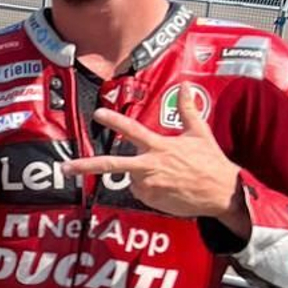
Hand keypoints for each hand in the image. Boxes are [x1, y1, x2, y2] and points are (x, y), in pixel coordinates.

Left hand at [63, 87, 250, 234]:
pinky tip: (168, 187)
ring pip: (131, 179)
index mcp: (159, 146)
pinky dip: (149, 189)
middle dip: (86, 166)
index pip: (132, 130)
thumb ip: (187, 109)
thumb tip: (185, 86)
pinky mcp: (152, 201)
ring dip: (141, 176)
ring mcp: (148, 185)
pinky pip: (141, 193)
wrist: (222, 193)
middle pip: (112, 164)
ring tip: (168, 175)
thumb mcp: (199, 132)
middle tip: (66, 167)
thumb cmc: (211, 162)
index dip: (114, 121)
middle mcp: (150, 165)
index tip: (98, 114)